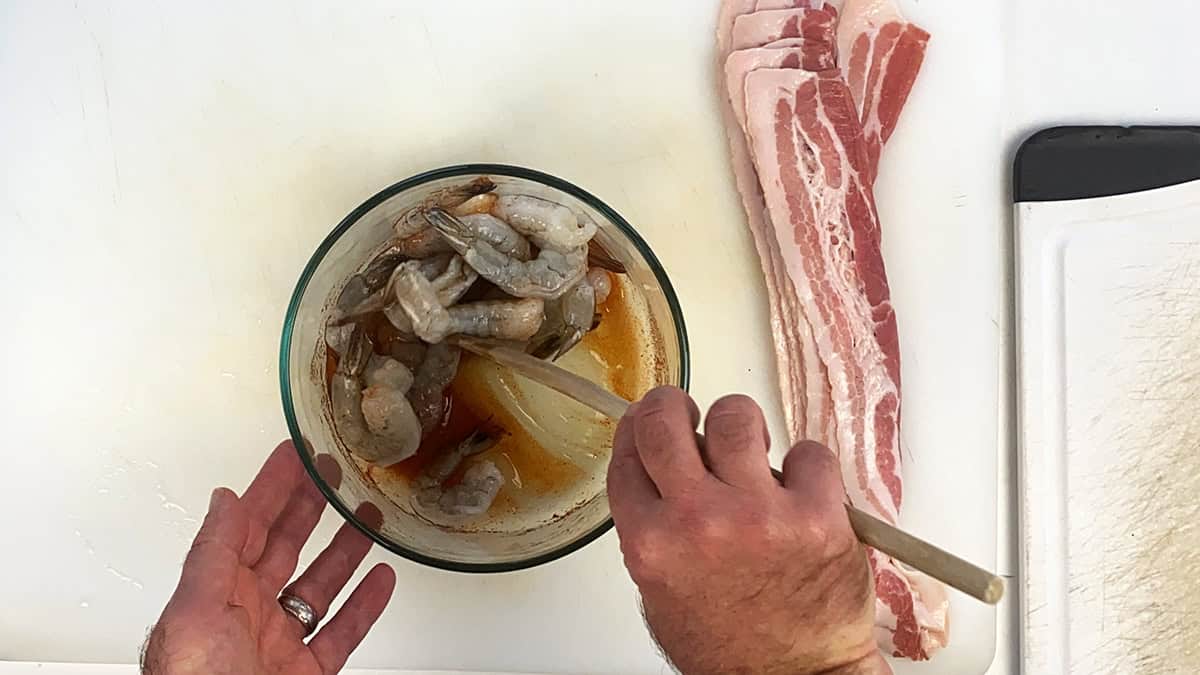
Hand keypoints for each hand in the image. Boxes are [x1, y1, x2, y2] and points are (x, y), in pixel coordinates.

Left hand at [142, 441, 395, 674]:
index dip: (271, 486)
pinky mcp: (306, 674)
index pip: (247, 526)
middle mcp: (247, 613)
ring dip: (345, 549)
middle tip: (334, 472)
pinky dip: (365, 606)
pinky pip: (341, 633)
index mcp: (216, 593)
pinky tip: (382, 581)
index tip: (294, 454)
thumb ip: (213, 553)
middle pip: (285, 546)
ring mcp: (279, 645)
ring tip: (369, 517)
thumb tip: (224, 500)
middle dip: (310, 506)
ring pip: (319, 586)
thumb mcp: (196, 610)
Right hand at [607, 387, 887, 674]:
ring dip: (742, 427)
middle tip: (690, 414)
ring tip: (752, 451)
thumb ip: (653, 531)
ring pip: (736, 417)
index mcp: (652, 543)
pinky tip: (801, 488)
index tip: (649, 420)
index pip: (628, 454)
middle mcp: (698, 521)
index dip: (637, 427)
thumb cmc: (730, 649)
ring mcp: (758, 514)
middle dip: (674, 405)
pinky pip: (808, 451)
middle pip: (666, 420)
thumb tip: (662, 476)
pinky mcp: (815, 515)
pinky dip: (806, 464)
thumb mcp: (661, 593)